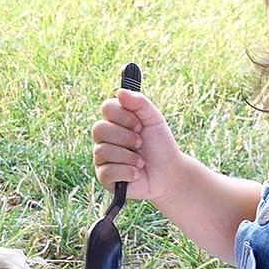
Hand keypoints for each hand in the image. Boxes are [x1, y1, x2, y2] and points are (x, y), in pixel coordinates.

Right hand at [91, 88, 183, 204]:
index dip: (123, 115)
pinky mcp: (104, 177)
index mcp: (115, 121)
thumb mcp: (154, 120)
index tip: (139, 124)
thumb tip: (120, 91)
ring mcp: (102, 158)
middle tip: (140, 143)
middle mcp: (105, 138)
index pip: (106, 108)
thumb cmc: (160, 146)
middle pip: (99, 129)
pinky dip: (127, 171)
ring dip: (129, 156)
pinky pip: (107, 171)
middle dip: (125, 137)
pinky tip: (136, 173)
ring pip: (103, 150)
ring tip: (141, 162)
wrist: (169, 174)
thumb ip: (140, 103)